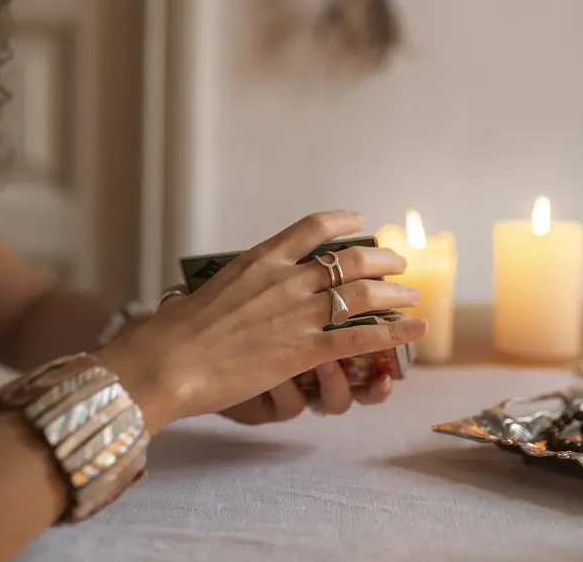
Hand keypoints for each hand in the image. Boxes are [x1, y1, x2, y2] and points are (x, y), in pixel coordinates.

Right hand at [96, 211, 423, 433]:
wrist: (168, 362)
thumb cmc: (175, 333)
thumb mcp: (208, 292)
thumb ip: (236, 286)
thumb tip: (238, 288)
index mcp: (260, 259)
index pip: (312, 227)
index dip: (343, 221)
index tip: (360, 220)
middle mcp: (285, 280)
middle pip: (349, 258)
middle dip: (381, 258)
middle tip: (397, 262)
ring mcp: (298, 314)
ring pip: (363, 294)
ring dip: (394, 293)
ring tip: (411, 296)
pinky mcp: (304, 350)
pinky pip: (361, 337)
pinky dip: (394, 332)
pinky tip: (415, 329)